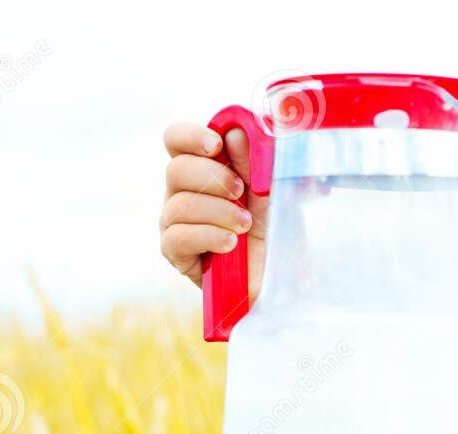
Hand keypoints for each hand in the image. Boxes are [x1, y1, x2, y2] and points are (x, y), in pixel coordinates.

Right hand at [160, 121, 268, 300]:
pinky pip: (176, 237)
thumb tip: (235, 131)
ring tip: (245, 225)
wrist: (282, 278)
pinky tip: (230, 244)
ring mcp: (176, 223)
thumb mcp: (273, 189)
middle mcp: (183, 192)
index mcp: (203, 168)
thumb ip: (255, 159)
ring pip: (177, 205)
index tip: (216, 145)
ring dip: (218, 212)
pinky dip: (207, 236)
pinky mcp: (177, 254)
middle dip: (213, 178)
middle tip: (241, 193)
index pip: (176, 140)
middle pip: (175, 170)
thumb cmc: (277, 230)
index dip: (190, 136)